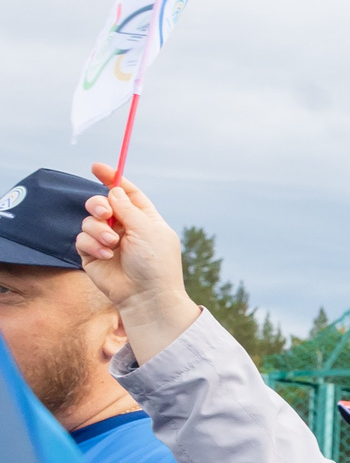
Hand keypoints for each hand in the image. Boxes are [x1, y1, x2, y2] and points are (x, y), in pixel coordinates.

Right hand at [73, 165, 198, 361]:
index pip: (126, 193)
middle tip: (104, 213)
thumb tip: (113, 190)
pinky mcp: (93, 255)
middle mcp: (125, 228)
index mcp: (144, 219)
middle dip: (98, 204)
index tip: (96, 167)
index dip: (112, 179)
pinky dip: (91, 244)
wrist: (146, 295)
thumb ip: (127, 208)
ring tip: (112, 243)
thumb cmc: (155, 263)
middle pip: (102, 203)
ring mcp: (108, 241)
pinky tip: (105, 255)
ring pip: (89, 220)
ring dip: (97, 229)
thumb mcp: (147, 229)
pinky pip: (82, 239)